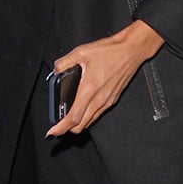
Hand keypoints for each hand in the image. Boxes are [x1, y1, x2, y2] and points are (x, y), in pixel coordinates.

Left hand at [46, 20, 163, 136]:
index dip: (61, 128)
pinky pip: (97, 114)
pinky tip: (82, 107)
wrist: (130, 51)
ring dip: (77, 123)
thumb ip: (65, 62)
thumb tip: (56, 70)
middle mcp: (99, 99)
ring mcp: (107, 101)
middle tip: (57, 124)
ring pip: (89, 121)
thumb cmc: (109, 51)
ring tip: (67, 116)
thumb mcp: (81, 52)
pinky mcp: (113, 100)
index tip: (52, 132)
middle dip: (67, 128)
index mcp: (89, 89)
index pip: (73, 117)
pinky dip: (87, 116)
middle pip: (81, 125)